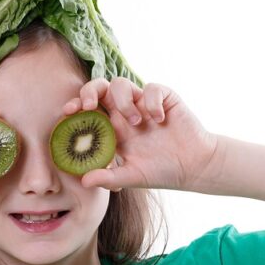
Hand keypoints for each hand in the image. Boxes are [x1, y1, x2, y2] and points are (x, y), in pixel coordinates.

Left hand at [62, 77, 219, 191]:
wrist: (195, 166)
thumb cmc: (162, 171)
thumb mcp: (132, 177)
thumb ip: (108, 177)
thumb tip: (84, 181)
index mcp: (113, 127)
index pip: (89, 109)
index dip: (77, 106)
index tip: (69, 112)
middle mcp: (125, 111)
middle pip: (100, 88)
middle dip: (90, 90)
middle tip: (89, 106)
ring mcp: (144, 103)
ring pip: (121, 83)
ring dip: (124, 102)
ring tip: (137, 123)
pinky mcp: (164, 97)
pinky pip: (151, 88)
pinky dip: (151, 102)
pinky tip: (160, 120)